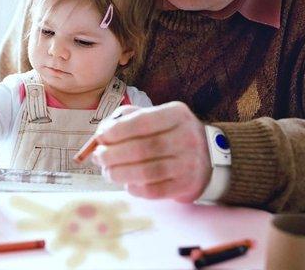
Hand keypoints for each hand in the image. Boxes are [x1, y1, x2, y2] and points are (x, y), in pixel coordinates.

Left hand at [91, 101, 211, 202]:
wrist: (206, 156)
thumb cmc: (170, 134)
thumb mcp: (156, 116)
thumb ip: (127, 119)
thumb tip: (102, 133)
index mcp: (177, 114)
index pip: (142, 122)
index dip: (117, 131)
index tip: (100, 137)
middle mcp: (187, 137)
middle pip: (142, 149)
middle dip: (113, 154)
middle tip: (98, 157)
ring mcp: (189, 163)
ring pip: (146, 172)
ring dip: (119, 173)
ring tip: (108, 171)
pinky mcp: (187, 185)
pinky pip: (153, 191)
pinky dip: (134, 188)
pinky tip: (127, 183)